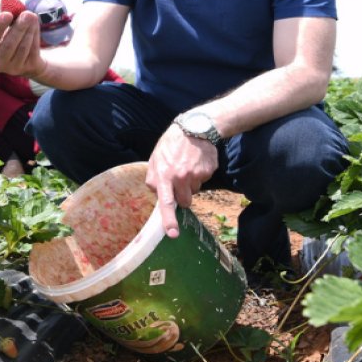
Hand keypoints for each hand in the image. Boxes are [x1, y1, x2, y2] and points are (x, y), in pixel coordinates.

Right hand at [0, 11, 45, 76]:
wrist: (27, 59)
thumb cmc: (11, 39)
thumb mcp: (6, 28)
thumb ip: (7, 15)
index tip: (7, 14)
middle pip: (9, 44)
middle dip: (19, 27)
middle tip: (27, 13)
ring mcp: (13, 68)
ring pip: (22, 47)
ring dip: (29, 29)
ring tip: (32, 16)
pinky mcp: (27, 68)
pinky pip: (32, 50)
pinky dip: (34, 35)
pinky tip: (34, 25)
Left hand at [145, 124, 218, 238]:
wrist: (194, 128)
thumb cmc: (171, 144)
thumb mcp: (155, 158)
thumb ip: (153, 178)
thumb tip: (156, 193)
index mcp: (165, 175)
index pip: (166, 202)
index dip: (169, 220)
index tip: (172, 233)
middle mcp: (181, 177)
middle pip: (185, 202)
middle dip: (183, 195)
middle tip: (180, 179)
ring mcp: (197, 174)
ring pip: (195, 191)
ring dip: (192, 184)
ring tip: (188, 166)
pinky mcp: (208, 171)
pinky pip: (204, 180)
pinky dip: (201, 174)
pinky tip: (197, 162)